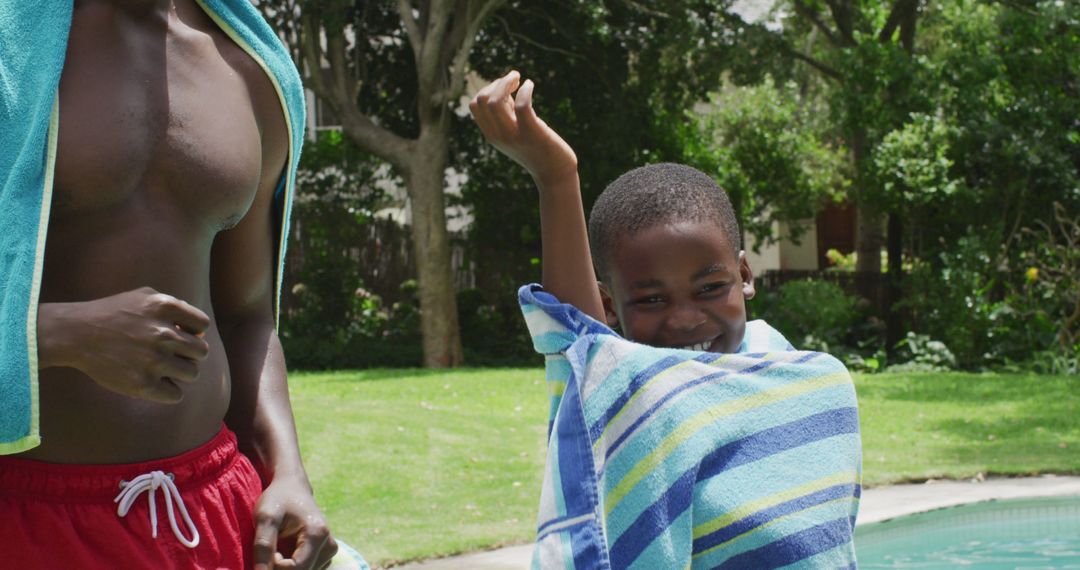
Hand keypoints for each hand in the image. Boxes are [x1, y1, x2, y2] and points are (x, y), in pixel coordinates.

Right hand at [38, 287, 209, 402]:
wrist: (75, 334)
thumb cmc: (113, 314)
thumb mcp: (144, 297)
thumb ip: (176, 308)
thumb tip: (200, 333)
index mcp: (164, 307)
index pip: (203, 325)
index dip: (193, 332)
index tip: (179, 335)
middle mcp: (163, 333)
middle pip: (201, 352)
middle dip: (188, 354)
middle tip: (169, 354)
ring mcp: (153, 360)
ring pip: (192, 374)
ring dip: (180, 372)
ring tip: (161, 368)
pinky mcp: (142, 384)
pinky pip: (176, 395)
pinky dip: (168, 391)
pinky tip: (154, 381)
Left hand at [253, 477, 336, 569]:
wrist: (292, 486)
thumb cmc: (277, 499)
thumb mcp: (265, 518)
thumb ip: (263, 547)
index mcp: (318, 534)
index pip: (295, 569)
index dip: (275, 565)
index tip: (268, 548)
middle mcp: (329, 545)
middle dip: (281, 566)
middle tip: (274, 544)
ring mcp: (329, 551)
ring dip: (286, 566)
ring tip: (281, 543)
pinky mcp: (325, 554)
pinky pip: (305, 569)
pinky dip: (292, 565)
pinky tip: (287, 547)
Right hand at [469, 70, 578, 186]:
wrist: (554, 173)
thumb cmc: (537, 147)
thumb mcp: (516, 129)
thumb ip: (507, 112)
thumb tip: (504, 87)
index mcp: (491, 134)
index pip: (475, 104)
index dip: (489, 88)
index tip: (507, 88)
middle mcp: (498, 135)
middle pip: (482, 99)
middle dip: (497, 83)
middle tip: (514, 81)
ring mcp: (513, 135)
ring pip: (494, 101)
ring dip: (506, 82)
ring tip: (520, 79)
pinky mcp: (532, 133)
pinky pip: (522, 105)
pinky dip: (525, 90)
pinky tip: (530, 85)